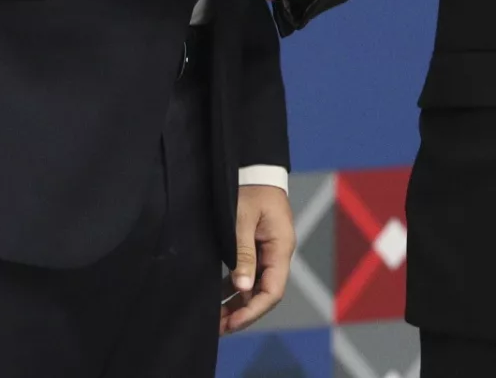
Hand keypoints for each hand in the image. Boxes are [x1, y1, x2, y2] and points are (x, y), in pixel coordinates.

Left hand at [219, 183, 292, 333]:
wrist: (254, 167)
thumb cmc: (248, 189)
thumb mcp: (241, 220)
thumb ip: (243, 255)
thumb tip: (242, 289)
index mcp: (280, 248)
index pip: (272, 291)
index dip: (252, 311)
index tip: (231, 324)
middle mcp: (278, 253)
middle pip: (264, 293)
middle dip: (242, 313)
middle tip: (217, 328)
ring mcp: (269, 251)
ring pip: (255, 286)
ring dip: (237, 303)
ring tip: (215, 319)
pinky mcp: (258, 247)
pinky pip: (249, 275)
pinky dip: (234, 289)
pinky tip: (218, 298)